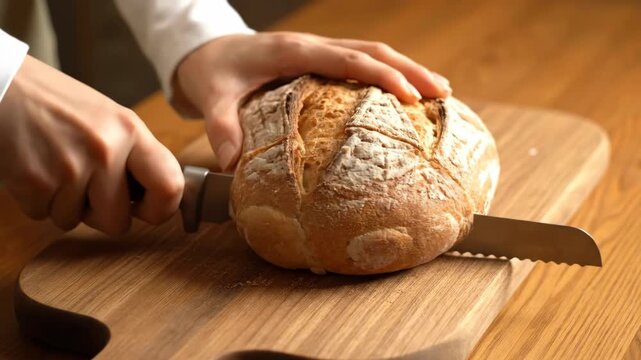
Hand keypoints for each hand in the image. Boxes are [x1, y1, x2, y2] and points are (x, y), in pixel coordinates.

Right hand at [0, 56, 183, 234]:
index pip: (170, 186)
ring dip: (64, 204)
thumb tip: (156, 200)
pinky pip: (44, 215)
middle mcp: (105, 149)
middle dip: (102, 214)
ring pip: (76, 221)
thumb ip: (133, 157)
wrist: (2, 85)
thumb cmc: (55, 104)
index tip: (147, 209)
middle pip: (119, 222)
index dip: (161, 209)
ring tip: (54, 165)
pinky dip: (38, 200)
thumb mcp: (107, 119)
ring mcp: (69, 168)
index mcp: (130, 130)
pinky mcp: (34, 183)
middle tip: (87, 188)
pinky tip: (34, 166)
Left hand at [174, 32, 451, 170]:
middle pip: (372, 50)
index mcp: (293, 52)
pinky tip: (403, 94)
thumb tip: (232, 164)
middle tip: (442, 93)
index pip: (348, 59)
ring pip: (372, 52)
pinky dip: (387, 75)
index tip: (410, 97)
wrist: (207, 49)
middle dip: (410, 69)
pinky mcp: (320, 59)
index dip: (382, 75)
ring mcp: (319, 50)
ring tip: (438, 92)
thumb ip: (221, 127)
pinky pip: (360, 62)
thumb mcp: (211, 98)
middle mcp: (313, 45)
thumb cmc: (213, 72)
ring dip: (406, 69)